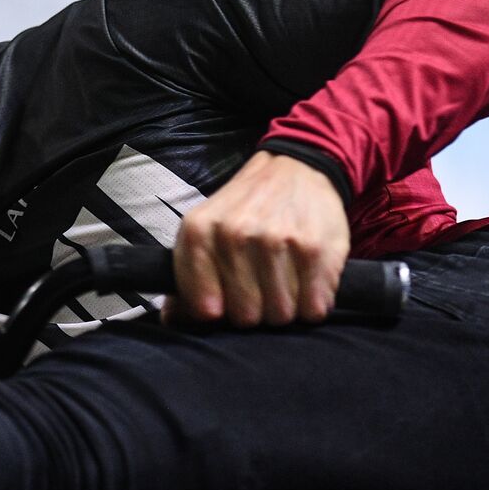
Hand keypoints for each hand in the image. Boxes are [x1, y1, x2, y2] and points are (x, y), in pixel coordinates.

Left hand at [173, 151, 348, 326]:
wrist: (296, 168)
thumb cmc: (243, 210)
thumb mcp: (202, 231)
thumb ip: (184, 277)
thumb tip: (172, 321)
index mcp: (198, 231)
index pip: (203, 309)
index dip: (216, 313)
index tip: (224, 302)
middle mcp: (235, 234)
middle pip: (245, 317)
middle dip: (254, 313)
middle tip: (259, 292)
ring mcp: (278, 241)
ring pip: (280, 316)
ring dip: (285, 309)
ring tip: (283, 284)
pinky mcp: (316, 249)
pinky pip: (314, 308)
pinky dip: (312, 304)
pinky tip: (306, 282)